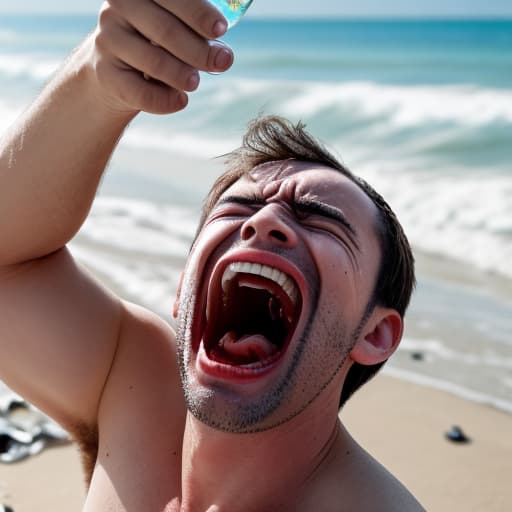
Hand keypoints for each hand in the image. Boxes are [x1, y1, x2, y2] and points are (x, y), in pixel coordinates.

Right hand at [86, 0, 233, 114]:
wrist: (113, 71)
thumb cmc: (154, 43)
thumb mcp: (174, 27)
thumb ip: (197, 34)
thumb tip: (224, 56)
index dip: (199, 13)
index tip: (221, 30)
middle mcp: (117, 8)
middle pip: (166, 31)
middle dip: (199, 51)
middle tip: (222, 63)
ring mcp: (108, 40)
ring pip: (155, 63)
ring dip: (183, 76)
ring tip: (195, 82)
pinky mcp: (105, 74)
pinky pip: (142, 93)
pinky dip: (166, 101)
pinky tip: (181, 101)